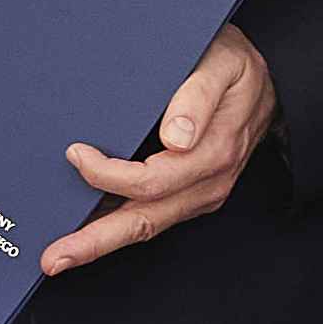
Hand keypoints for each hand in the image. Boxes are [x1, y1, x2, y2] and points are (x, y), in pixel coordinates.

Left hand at [45, 25, 273, 276]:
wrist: (267, 83)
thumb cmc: (235, 69)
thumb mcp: (222, 64)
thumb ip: (198, 97)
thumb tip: (176, 137)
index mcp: (213, 153)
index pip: (151, 181)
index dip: (108, 174)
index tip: (76, 153)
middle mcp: (207, 184)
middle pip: (143, 221)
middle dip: (95, 242)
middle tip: (55, 259)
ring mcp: (199, 194)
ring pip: (146, 226)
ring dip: (102, 243)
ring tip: (61, 256)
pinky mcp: (189, 195)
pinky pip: (151, 217)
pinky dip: (117, 229)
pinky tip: (89, 233)